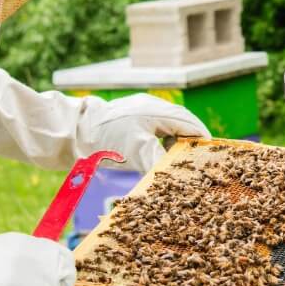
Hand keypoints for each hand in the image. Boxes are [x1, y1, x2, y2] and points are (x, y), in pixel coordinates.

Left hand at [84, 93, 210, 170]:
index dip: (201, 139)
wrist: (74, 131)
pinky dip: (162, 138)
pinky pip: (155, 124)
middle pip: (181, 121)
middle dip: (191, 138)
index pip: (189, 123)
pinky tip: (159, 151)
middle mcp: (152, 106)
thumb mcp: (137, 153)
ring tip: (180, 156)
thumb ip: (160, 163)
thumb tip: (177, 179)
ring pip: (168, 122)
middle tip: (199, 156)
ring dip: (177, 138)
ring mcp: (140, 109)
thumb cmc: (107, 139)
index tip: (210, 152)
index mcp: (158, 111)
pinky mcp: (130, 116)